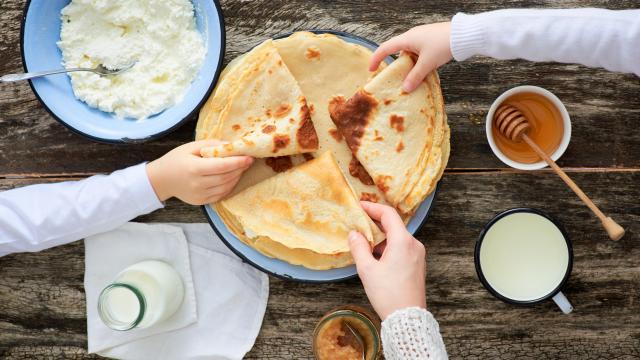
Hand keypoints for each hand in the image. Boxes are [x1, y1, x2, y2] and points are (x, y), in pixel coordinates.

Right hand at [146, 140, 252, 204]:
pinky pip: (221, 194)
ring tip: (240, 168)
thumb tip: (230, 145)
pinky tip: (231, 177)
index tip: (249, 157)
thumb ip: (211, 145)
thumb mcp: (190, 147)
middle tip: (248, 160)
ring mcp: (200, 195)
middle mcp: (198, 184)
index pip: (222, 166)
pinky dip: (230, 186)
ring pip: (226, 187)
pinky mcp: (202, 202)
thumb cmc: (176, 160)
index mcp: (194, 168)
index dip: (238, 162)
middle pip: (227, 177)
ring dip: (237, 177)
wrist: (161, 179)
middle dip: (240, 168)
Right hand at [349, 201, 426, 319]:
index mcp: (403, 241)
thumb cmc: (388, 294)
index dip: (373, 208)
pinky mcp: (417, 264)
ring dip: (380, 238)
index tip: (360, 207)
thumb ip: (359, 248)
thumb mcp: (367, 270)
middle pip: (393, 225)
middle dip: (374, 224)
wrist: (408, 318)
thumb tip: (354, 234)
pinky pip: (401, 248)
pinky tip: (375, 257)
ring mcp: (417, 254)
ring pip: (397, 237)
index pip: (388, 214)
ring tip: (363, 244)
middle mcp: (414, 244)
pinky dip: (388, 247)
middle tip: (358, 225)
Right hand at [370, 22, 452, 92]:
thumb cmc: (443, 45)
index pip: (385, 48)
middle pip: (397, 52)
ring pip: (409, 54)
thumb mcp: (427, 64)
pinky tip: (423, 71)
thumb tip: (405, 88)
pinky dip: (417, 62)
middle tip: (394, 79)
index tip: (371, 69)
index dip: (376, 58)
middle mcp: (412, 36)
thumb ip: (415, 76)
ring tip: (411, 79)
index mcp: (407, 39)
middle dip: (395, 66)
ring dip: (409, 66)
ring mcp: (422, 38)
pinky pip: (418, 53)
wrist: (464, 34)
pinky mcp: (430, 40)